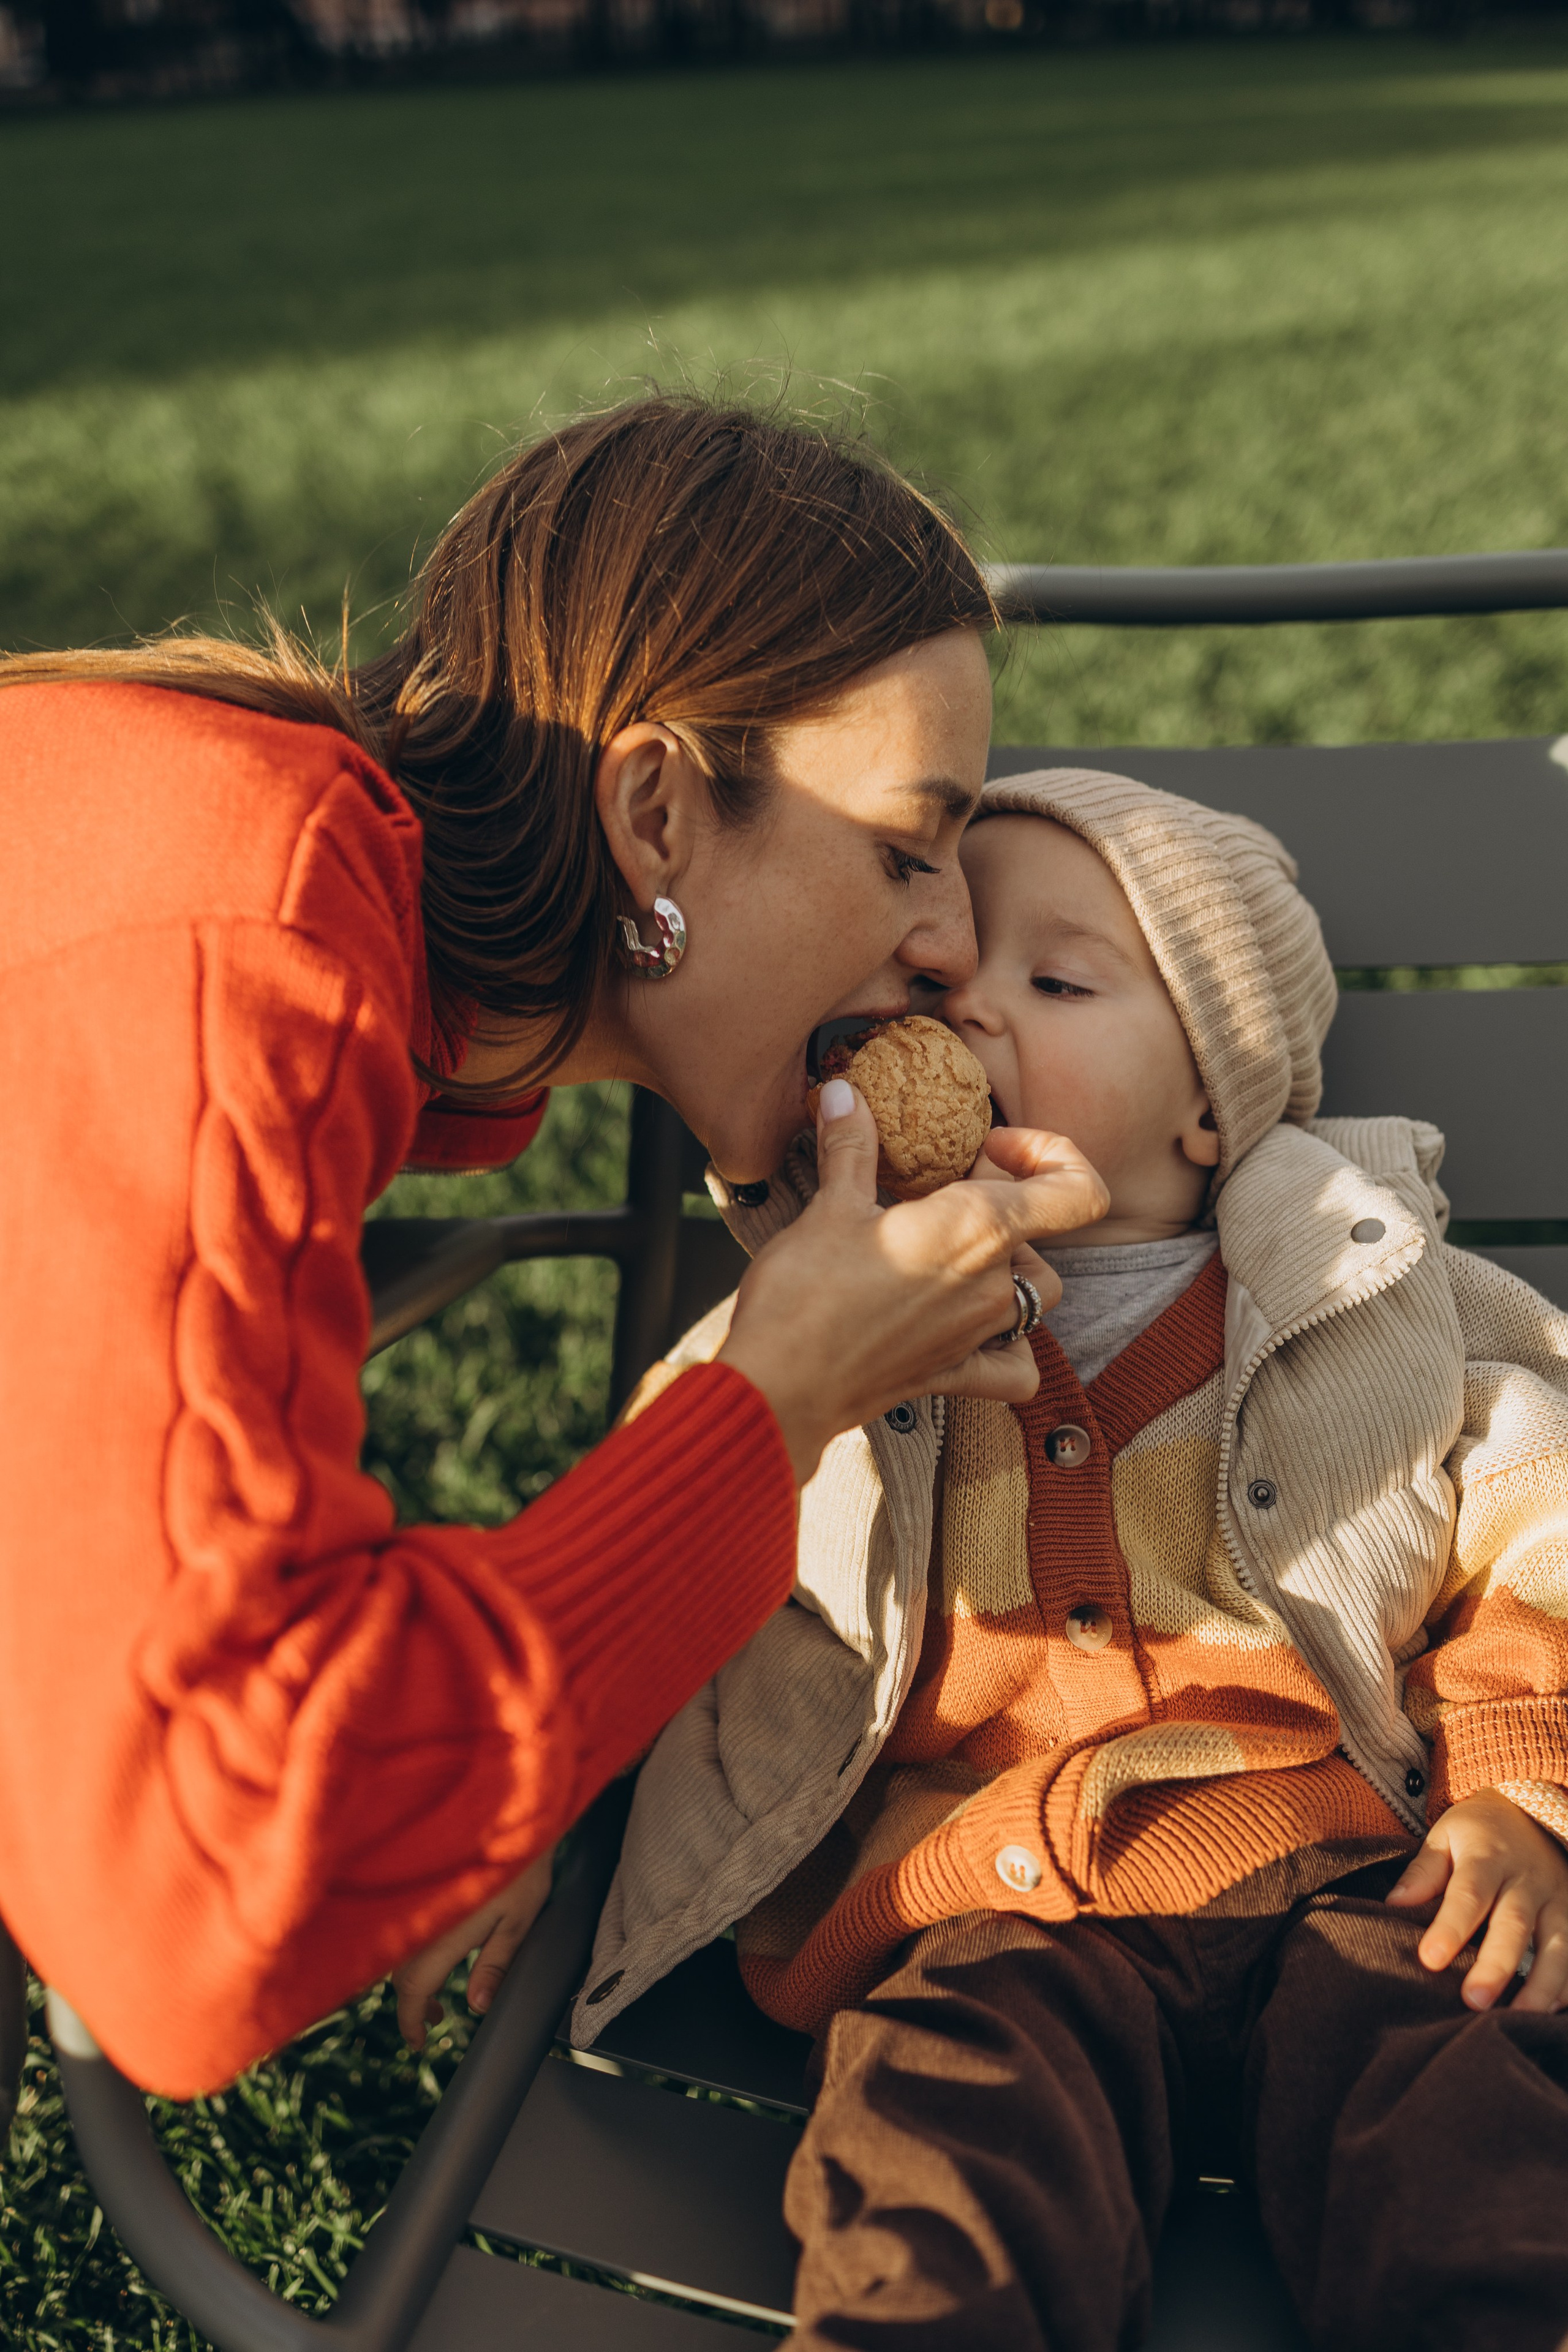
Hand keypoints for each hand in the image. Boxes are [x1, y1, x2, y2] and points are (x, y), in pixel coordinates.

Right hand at [391, 1847, 554, 2047]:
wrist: (507, 1810)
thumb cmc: (520, 1866)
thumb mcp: (517, 1921)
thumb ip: (495, 1965)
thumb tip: (477, 2008)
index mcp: (441, 1935)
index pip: (411, 1991)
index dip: (410, 2022)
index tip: (419, 2044)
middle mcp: (419, 1922)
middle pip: (401, 1977)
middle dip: (414, 2004)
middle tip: (438, 2020)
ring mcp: (415, 1905)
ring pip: (400, 1956)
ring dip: (414, 1981)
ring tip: (438, 2000)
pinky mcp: (416, 1891)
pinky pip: (405, 1934)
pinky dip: (414, 1955)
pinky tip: (435, 1959)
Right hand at [717, 1083, 1106, 1483]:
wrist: (779, 1386)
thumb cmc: (804, 1294)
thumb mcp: (829, 1206)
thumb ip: (850, 1146)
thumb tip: (843, 1093)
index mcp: (976, 1229)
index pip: (1078, 1194)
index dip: (1054, 1158)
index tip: (994, 1148)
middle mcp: (992, 1285)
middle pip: (1043, 1237)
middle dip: (1006, 1206)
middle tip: (944, 1193)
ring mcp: (979, 1335)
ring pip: (1035, 1295)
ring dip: (1010, 1267)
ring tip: (954, 1252)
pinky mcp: (955, 1376)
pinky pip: (1016, 1367)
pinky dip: (1013, 1348)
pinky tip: (980, 1330)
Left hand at [1386, 1787, 1567, 2012]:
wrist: (1532, 1812)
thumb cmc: (1478, 1832)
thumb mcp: (1446, 1836)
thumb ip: (1424, 1872)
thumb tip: (1394, 1904)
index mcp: (1488, 1858)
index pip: (1468, 1894)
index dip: (1450, 1928)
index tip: (1430, 1959)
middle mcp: (1527, 1880)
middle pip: (1514, 1925)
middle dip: (1496, 1966)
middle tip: (1474, 2001)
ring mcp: (1558, 1899)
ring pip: (1557, 1945)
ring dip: (1542, 1985)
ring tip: (1520, 2016)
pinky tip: (1551, 2009)